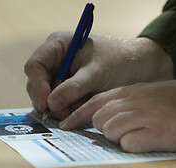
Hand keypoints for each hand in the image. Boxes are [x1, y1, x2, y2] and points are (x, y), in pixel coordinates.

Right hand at [24, 32, 172, 119]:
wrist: (140, 67)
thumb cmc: (120, 61)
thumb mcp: (96, 74)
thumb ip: (73, 88)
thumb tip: (50, 103)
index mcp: (58, 46)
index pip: (35, 66)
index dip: (37, 85)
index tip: (47, 103)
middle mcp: (56, 60)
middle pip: (37, 84)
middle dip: (49, 101)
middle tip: (63, 114)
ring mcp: (62, 75)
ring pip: (48, 96)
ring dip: (60, 107)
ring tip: (78, 110)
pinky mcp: (69, 88)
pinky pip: (60, 103)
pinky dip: (68, 109)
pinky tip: (82, 109)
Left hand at [59, 80, 175, 152]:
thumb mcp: (150, 92)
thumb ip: (126, 100)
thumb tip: (103, 115)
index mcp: (132, 91)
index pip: (95, 101)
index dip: (78, 114)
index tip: (66, 125)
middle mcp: (134, 102)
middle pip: (100, 119)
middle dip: (104, 129)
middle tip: (122, 130)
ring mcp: (144, 117)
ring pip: (111, 131)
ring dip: (120, 137)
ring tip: (139, 135)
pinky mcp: (155, 135)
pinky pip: (129, 144)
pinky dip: (133, 146)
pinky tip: (147, 141)